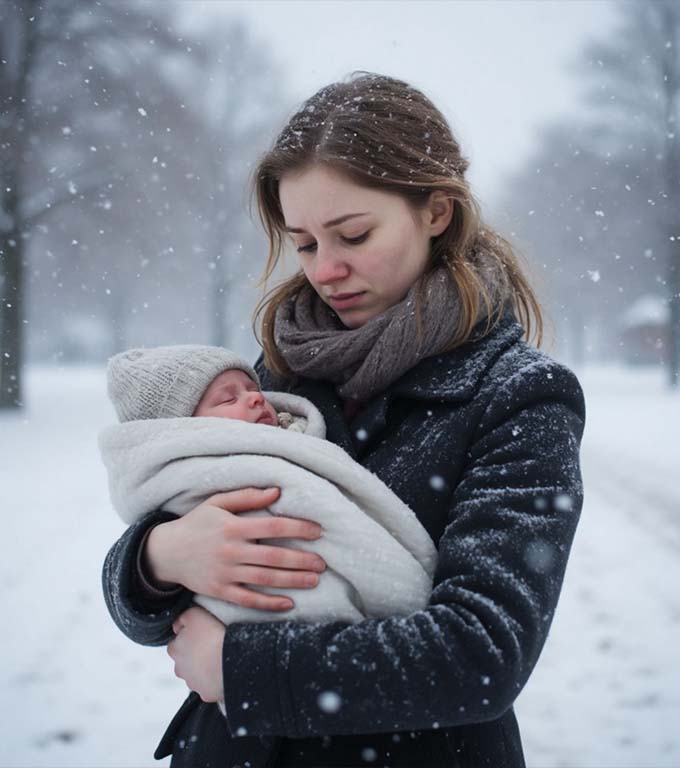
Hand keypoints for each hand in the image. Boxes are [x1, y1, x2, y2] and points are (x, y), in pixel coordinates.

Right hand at [144, 487, 326, 611]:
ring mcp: (225, 573)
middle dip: (301, 559)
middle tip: (323, 562)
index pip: (272, 526)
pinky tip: (288, 603)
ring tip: (314, 580)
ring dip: (292, 580)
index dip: (298, 528)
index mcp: (232, 526)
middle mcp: (231, 551)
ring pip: (265, 579)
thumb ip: (246, 496)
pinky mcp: (220, 591)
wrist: (166, 552)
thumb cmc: (196, 523)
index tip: (318, 531)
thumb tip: (277, 491)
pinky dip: (269, 603)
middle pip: (273, 556)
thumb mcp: (216, 503)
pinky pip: (248, 600)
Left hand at [167, 607, 225, 702]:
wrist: (234, 655)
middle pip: (184, 661)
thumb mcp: (194, 614)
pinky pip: (209, 686)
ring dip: (204, 668)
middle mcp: (179, 669)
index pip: (175, 644)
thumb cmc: (214, 632)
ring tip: (219, 658)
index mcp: (174, 650)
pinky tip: (224, 670)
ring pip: (196, 675)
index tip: (200, 634)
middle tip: (210, 646)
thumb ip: (181, 619)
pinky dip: (215, 680)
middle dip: (194, 656)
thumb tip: (177, 626)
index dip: (188, 638)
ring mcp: (193, 684)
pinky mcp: (207, 694)